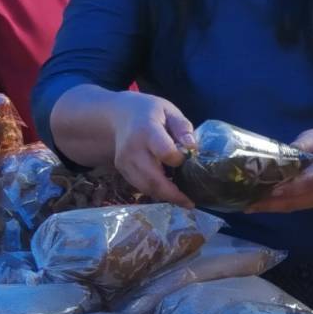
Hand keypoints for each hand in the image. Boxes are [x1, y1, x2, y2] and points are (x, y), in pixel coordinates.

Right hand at [107, 92, 195, 206]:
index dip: (178, 159)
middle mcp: (133, 149)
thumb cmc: (150, 112)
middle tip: (190, 203)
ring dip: (164, 196)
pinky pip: (139, 186)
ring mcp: (124, 161)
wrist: (119, 115)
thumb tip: (193, 148)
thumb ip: (182, 127)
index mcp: (147, 131)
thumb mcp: (169, 111)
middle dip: (172, 193)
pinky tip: (168, 191)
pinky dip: (155, 191)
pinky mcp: (121, 170)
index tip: (189, 158)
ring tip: (182, 200)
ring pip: (145, 187)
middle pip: (152, 178)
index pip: (164, 152)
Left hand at [246, 126, 312, 212]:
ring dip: (269, 207)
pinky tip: (257, 204)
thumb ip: (302, 145)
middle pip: (295, 200)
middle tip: (248, 202)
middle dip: (271, 202)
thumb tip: (284, 152)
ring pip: (290, 206)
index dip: (291, 188)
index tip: (273, 190)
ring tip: (247, 204)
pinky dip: (273, 206)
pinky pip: (289, 206)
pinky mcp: (308, 202)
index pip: (308, 183)